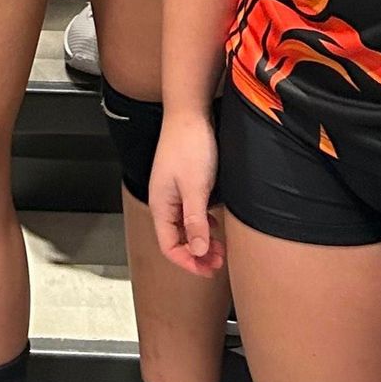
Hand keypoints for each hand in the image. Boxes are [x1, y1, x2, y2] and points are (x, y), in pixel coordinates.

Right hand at [149, 108, 223, 276]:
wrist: (189, 112)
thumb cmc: (189, 145)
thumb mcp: (196, 187)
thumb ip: (196, 221)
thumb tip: (198, 251)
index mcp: (161, 205)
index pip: (169, 246)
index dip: (188, 262)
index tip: (208, 269)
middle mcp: (164, 201)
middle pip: (176, 239)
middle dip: (196, 254)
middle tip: (218, 263)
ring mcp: (173, 191)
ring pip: (184, 226)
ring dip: (200, 240)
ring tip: (219, 249)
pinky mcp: (183, 182)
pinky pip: (189, 212)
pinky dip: (202, 224)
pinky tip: (214, 224)